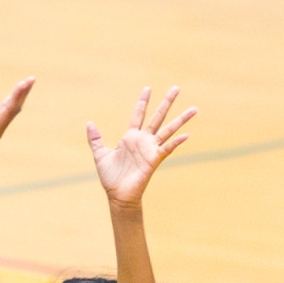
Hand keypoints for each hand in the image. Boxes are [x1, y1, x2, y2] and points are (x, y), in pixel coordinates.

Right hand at [0, 77, 35, 174]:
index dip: (17, 95)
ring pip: (10, 111)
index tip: (24, 82)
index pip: (10, 109)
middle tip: (31, 78)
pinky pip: (3, 115)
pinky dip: (8, 104)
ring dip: (18, 98)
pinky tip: (8, 100)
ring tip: (24, 85)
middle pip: (15, 108)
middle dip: (23, 94)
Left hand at [87, 86, 194, 207]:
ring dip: (181, 119)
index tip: (148, 88)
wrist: (117, 195)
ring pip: (168, 130)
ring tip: (194, 108)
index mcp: (130, 137)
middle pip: (157, 117)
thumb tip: (89, 123)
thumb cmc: (110, 177)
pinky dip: (176, 142)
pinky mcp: (154, 160)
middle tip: (176, 88)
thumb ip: (95, 139)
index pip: (138, 115)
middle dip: (166, 102)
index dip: (142, 102)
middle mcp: (143, 140)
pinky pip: (167, 148)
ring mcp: (150, 149)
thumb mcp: (100, 154)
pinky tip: (186, 135)